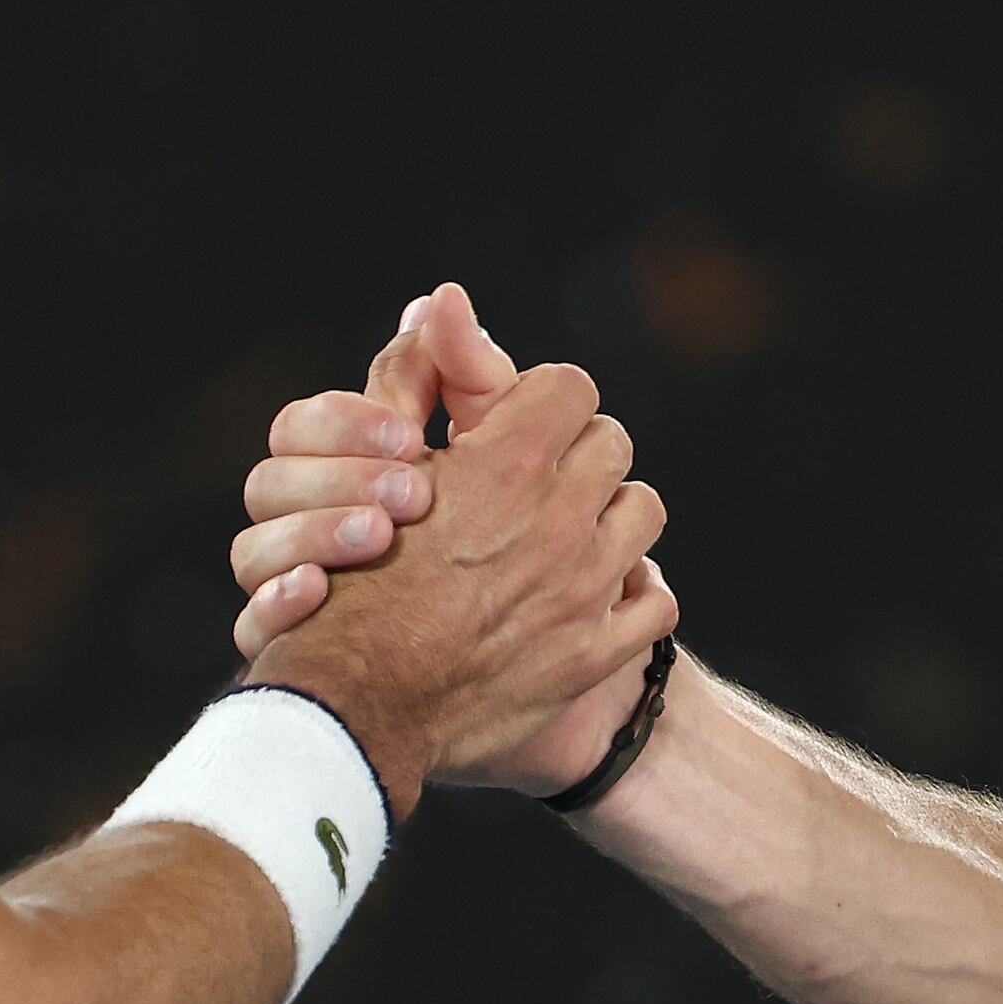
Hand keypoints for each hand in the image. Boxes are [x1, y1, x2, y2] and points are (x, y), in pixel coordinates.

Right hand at [248, 355, 672, 810]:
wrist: (355, 706)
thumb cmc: (347, 579)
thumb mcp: (373, 465)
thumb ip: (414, 376)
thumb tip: (444, 298)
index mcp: (506, 463)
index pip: (569, 386)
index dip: (540, 400)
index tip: (516, 424)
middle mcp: (558, 520)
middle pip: (611, 443)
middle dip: (578, 452)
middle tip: (539, 479)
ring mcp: (583, 590)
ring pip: (643, 513)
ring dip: (612, 516)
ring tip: (571, 532)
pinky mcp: (594, 653)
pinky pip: (654, 602)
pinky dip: (633, 594)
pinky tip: (601, 594)